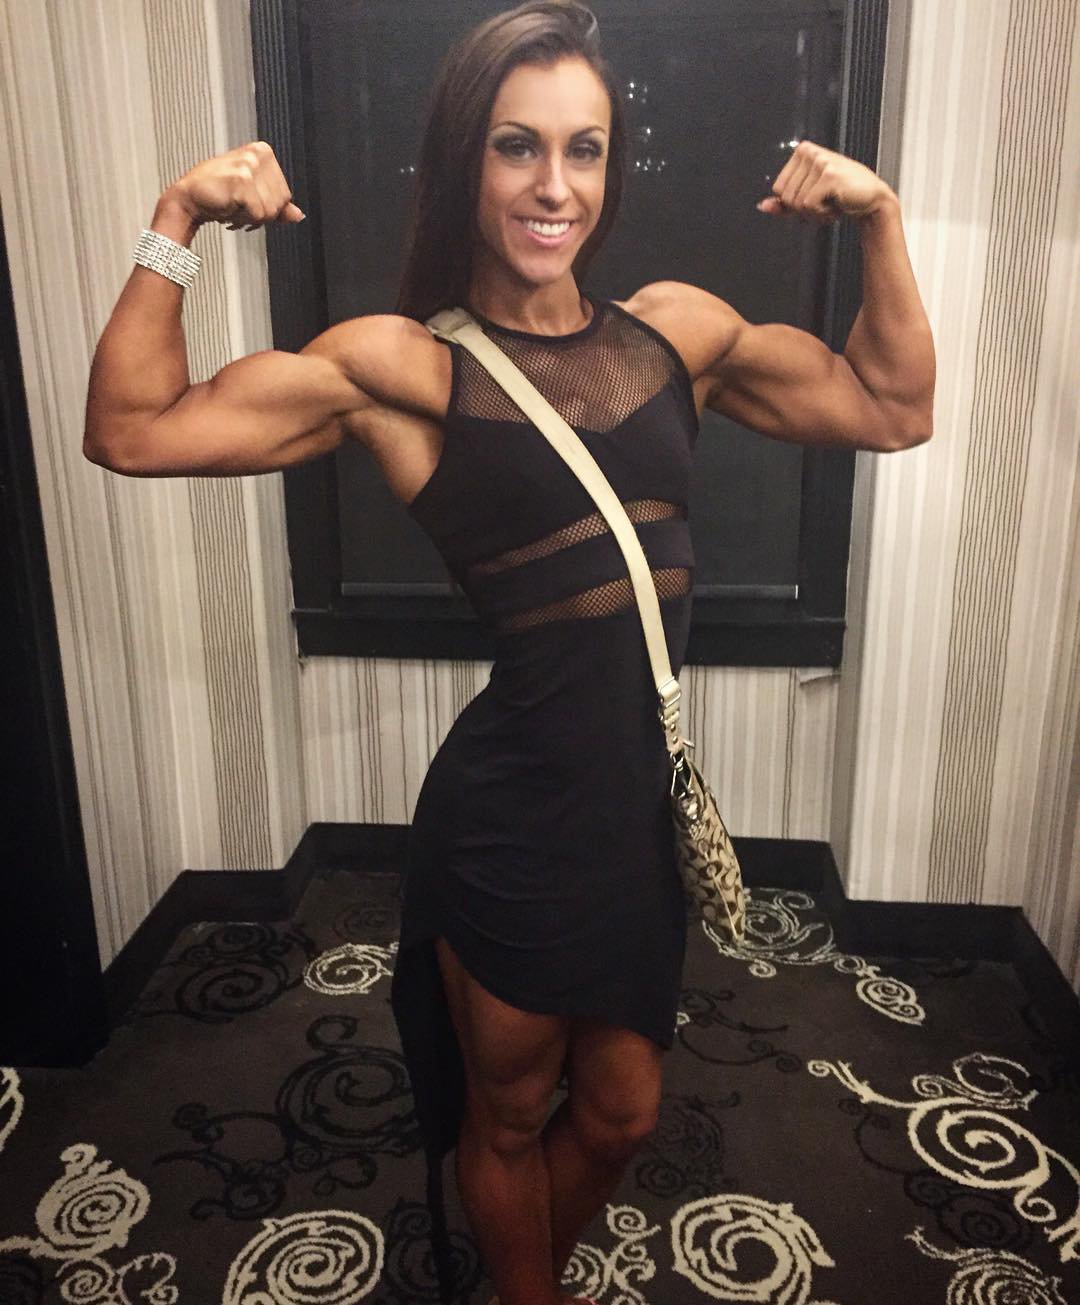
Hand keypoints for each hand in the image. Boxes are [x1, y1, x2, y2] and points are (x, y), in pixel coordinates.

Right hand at [166, 140, 304, 231]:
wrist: (188, 198)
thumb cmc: (217, 194)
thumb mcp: (252, 196)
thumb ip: (277, 206)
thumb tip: (299, 215)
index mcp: (263, 151)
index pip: (285, 195)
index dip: (268, 208)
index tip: (249, 203)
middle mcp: (258, 154)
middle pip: (280, 203)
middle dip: (260, 214)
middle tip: (239, 207)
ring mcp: (249, 165)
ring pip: (270, 211)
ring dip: (250, 217)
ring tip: (233, 206)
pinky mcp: (241, 180)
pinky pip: (257, 214)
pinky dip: (242, 219)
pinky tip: (228, 208)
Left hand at [757, 140, 893, 222]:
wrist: (872, 200)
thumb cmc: (841, 197)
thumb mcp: (808, 199)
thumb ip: (784, 203)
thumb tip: (762, 206)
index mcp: (802, 152)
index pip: (778, 189)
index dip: (794, 203)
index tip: (815, 197)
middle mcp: (809, 152)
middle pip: (786, 196)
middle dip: (804, 209)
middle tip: (825, 202)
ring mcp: (819, 161)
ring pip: (797, 203)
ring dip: (815, 212)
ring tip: (832, 202)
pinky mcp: (829, 175)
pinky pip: (808, 206)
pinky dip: (822, 213)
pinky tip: (837, 204)